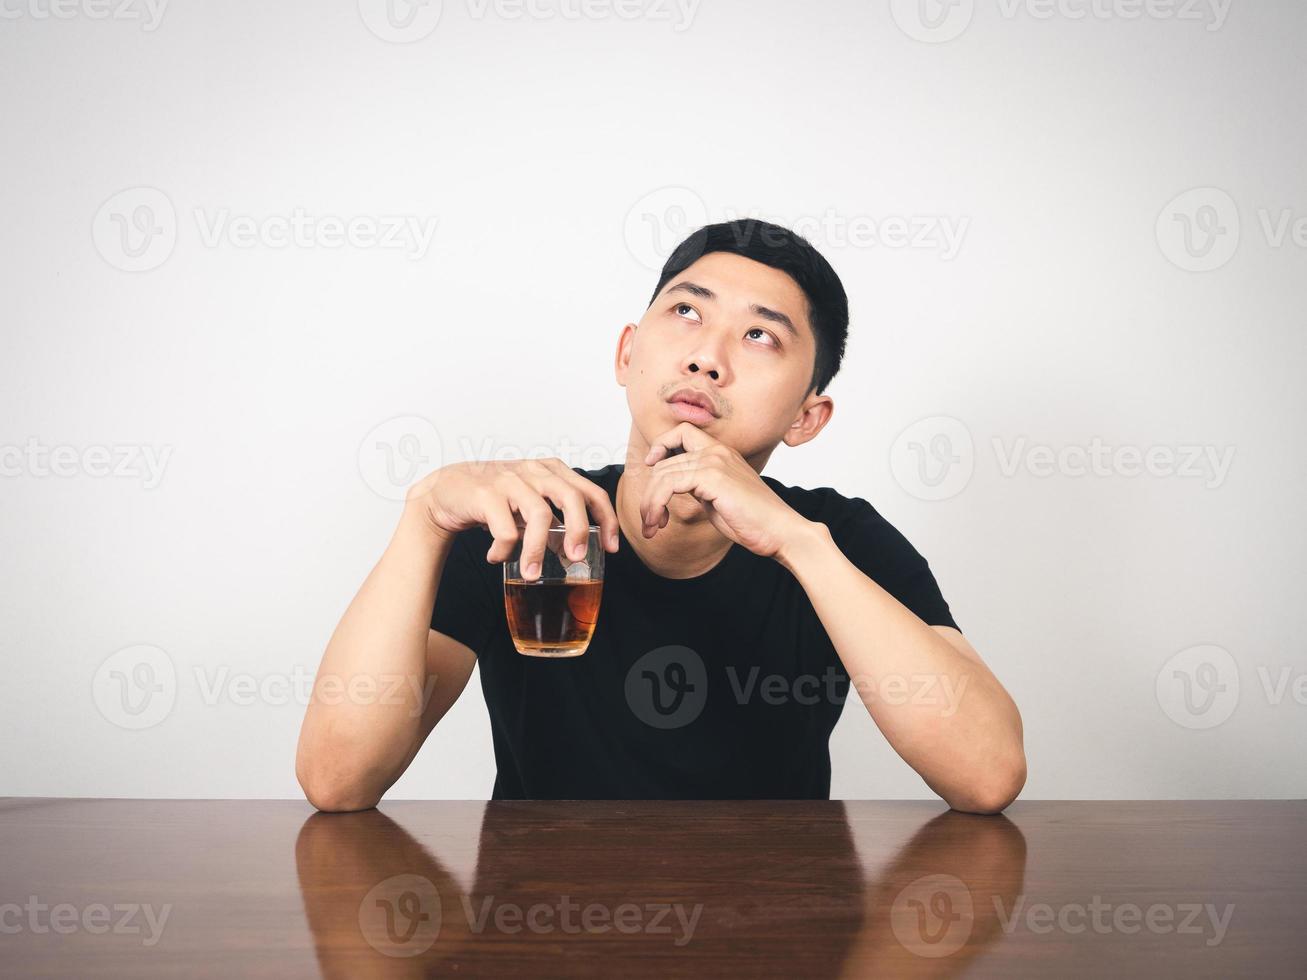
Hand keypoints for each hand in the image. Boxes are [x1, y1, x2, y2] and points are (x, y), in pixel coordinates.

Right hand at [405, 458, 619, 579]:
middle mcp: (534, 471)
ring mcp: (510, 480)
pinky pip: (505, 529)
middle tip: (577, 559)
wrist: (446, 491)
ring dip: (537, 551)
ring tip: (530, 574)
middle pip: (571, 497)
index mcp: (552, 471)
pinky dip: (505, 550)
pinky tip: (497, 558)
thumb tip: (579, 553)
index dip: (606, 520)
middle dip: (580, 531)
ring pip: (538, 515)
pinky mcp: (485, 494)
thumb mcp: (529, 504)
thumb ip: (554, 521)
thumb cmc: (494, 500)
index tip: (611, 548)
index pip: (591, 492)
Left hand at [640, 422, 812, 559]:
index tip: (651, 465)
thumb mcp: (719, 497)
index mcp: (722, 453)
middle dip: (650, 492)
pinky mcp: (713, 477)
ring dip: (649, 504)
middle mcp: (718, 451)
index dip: (661, 444)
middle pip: (664, 460)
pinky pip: (668, 484)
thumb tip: (673, 487)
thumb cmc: (753, 520)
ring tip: (652, 526)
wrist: (780, 531)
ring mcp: (715, 462)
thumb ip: (699, 486)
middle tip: (650, 520)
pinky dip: (656, 504)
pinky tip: (660, 522)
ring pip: (662, 473)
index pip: (682, 431)